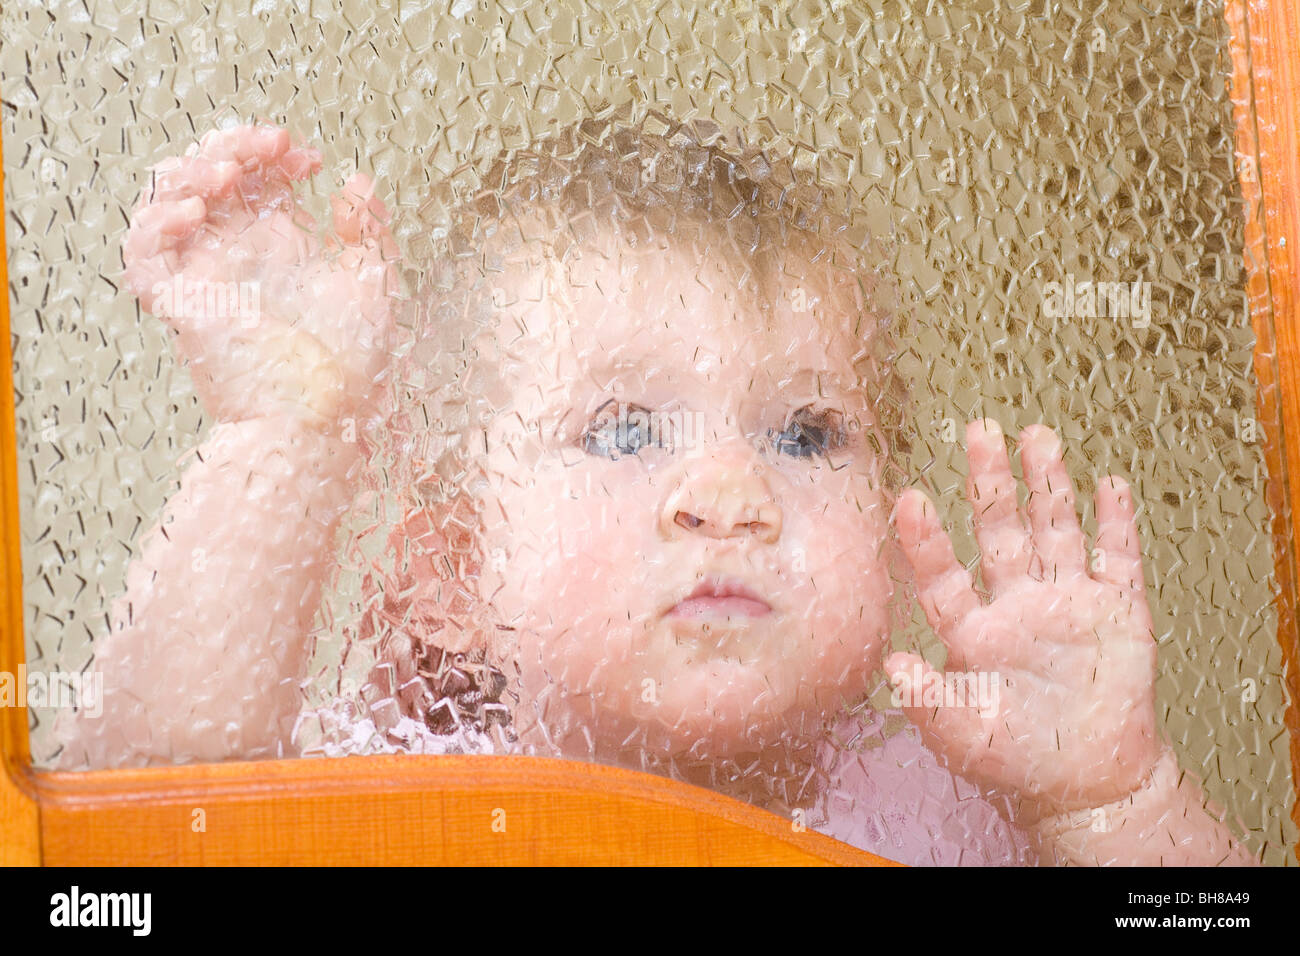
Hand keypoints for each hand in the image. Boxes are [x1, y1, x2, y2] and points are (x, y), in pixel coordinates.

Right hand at [122, 122, 400, 423]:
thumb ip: (370, 233)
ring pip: (167, 202)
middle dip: (235, 145)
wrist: (321, 416)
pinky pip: (143, 253)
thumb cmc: (351, 366)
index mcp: (279, 248)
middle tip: (274, 144)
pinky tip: (195, 209)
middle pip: (209, 178)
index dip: (273, 154)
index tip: (310, 159)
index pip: (257, 180)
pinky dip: (157, 221)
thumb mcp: (374, 285)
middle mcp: (237, 256)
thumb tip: (356, 182)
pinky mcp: (179, 303)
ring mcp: (205, 277)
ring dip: (190, 171)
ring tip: (230, 171)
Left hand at [885, 419, 1163, 818]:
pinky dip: (1115, 523)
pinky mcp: (1117, 610)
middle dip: (989, 482)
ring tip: (1036, 435)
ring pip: (1054, 529)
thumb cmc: (1015, 757)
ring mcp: (1066, 601)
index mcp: (971, 630)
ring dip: (1047, 485)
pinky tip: (1109, 484)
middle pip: (999, 530)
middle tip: (978, 431)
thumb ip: (927, 702)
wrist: (1089, 780)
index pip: (942, 574)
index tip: (909, 497)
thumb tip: (891, 667)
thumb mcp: (962, 736)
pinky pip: (1117, 558)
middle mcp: (1014, 603)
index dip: (925, 539)